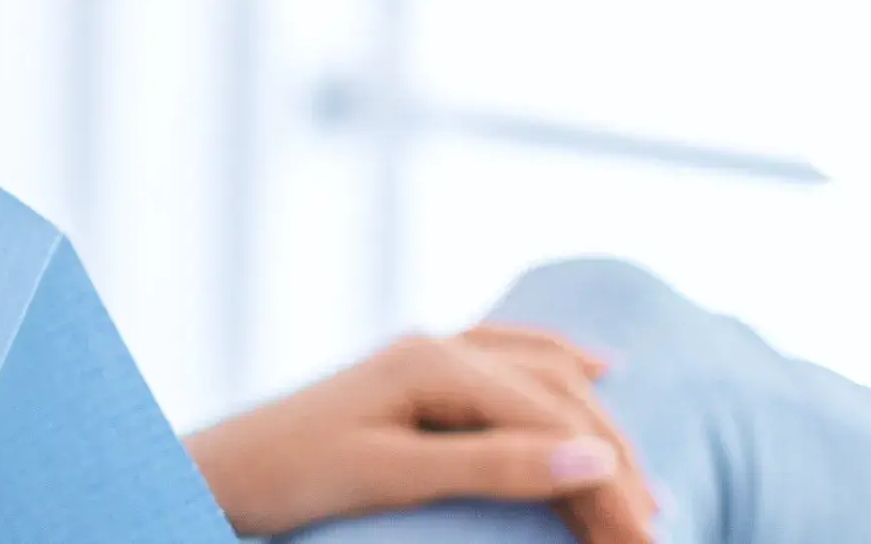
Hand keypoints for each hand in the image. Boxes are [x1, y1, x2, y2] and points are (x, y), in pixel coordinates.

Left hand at [181, 325, 657, 542]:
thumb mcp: (392, 475)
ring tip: (648, 491)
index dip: (610, 485)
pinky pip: (511, 357)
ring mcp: (429, 354)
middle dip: (615, 468)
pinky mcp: (419, 375)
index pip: (554, 425)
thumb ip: (492, 465)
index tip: (650, 542)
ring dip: (600, 431)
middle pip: (559, 401)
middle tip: (656, 536)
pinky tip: (602, 368)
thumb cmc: (288, 477)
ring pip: (544, 380)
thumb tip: (594, 458)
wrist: (213, 471)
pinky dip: (562, 366)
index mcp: (434, 364)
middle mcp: (439, 346)